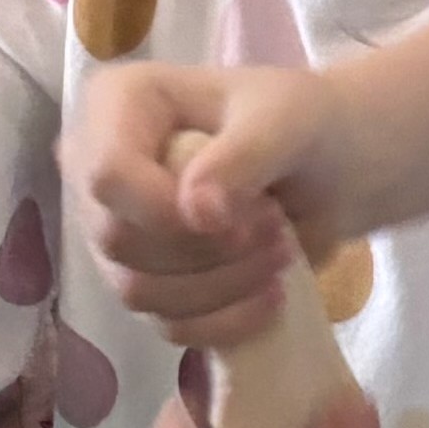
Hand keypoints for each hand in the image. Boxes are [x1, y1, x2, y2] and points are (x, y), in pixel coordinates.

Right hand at [63, 62, 369, 347]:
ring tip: (282, 255)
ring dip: (222, 286)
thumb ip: (240, 158)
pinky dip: (224, 320)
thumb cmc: (302, 122)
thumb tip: (196, 215)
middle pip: (117, 238)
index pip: (106, 175)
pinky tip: (271, 297)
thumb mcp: (286, 120)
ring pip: (137, 291)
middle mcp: (99, 167)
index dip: (164, 211)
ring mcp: (116, 230)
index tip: (241, 218)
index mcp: (119, 104)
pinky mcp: (145, 280)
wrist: (329, 167)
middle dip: (207, 250)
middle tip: (278, 230)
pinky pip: (164, 323)